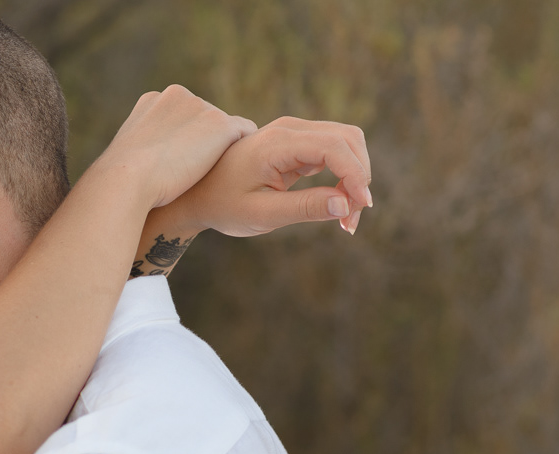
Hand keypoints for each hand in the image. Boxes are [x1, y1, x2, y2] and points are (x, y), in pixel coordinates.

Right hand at [94, 85, 258, 212]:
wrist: (125, 180)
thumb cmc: (122, 179)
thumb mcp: (127, 154)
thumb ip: (146, 146)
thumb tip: (151, 159)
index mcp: (153, 100)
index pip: (182, 116)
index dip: (182, 143)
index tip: (176, 166)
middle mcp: (178, 95)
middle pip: (203, 120)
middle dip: (202, 143)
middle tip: (192, 173)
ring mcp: (201, 107)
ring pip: (222, 129)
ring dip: (219, 149)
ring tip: (207, 175)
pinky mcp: (220, 124)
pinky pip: (245, 131)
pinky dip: (242, 148)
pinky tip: (234, 167)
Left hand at [163, 115, 373, 237]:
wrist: (199, 193)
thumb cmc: (224, 205)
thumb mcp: (261, 215)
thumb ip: (303, 208)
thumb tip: (345, 205)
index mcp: (277, 143)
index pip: (334, 147)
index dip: (355, 175)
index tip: (360, 208)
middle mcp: (289, 129)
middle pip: (348, 139)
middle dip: (359, 177)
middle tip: (351, 220)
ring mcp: (295, 132)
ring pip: (346, 142)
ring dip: (355, 176)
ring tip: (346, 218)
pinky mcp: (298, 143)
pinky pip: (334, 151)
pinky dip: (344, 175)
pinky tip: (337, 205)